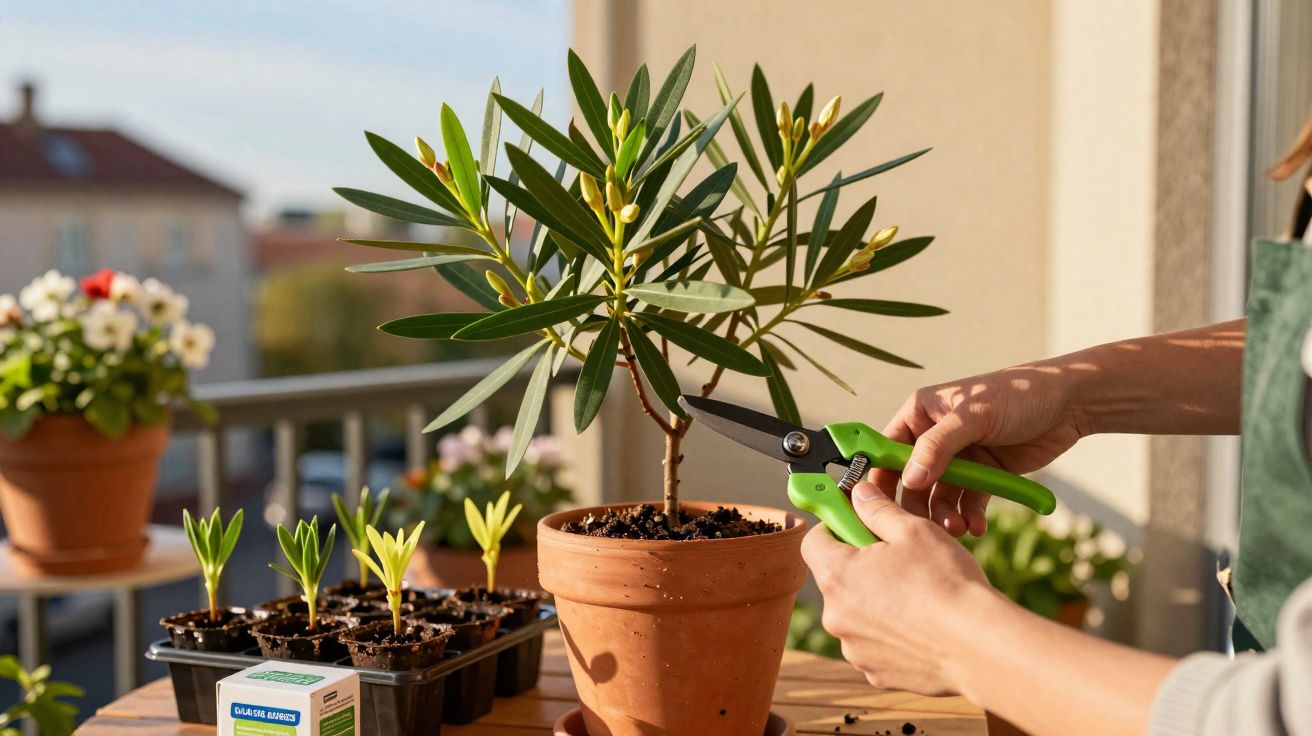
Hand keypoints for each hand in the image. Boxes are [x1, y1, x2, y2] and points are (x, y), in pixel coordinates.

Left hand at [801, 482, 1003, 695]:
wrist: (980, 647)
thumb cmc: (947, 583)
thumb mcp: (913, 530)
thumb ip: (877, 508)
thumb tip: (859, 494)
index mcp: (837, 575)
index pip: (814, 541)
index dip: (835, 527)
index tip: (858, 523)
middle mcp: (836, 616)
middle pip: (837, 579)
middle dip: (861, 565)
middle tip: (898, 559)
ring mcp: (854, 648)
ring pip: (857, 613)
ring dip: (876, 601)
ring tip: (917, 595)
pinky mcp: (876, 673)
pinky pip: (875, 643)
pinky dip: (892, 633)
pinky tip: (923, 626)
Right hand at [872, 363, 1085, 535]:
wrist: (1070, 404)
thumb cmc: (1018, 394)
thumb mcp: (973, 416)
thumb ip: (938, 447)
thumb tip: (910, 479)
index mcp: (921, 413)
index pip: (887, 447)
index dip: (878, 476)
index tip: (872, 506)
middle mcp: (934, 437)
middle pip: (911, 479)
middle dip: (917, 505)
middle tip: (923, 528)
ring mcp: (959, 458)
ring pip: (939, 496)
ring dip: (945, 515)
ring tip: (958, 529)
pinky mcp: (983, 476)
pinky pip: (967, 502)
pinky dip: (970, 516)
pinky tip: (978, 527)